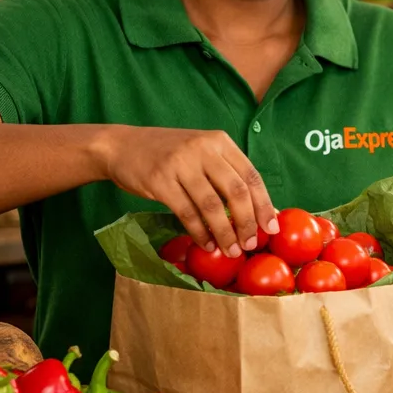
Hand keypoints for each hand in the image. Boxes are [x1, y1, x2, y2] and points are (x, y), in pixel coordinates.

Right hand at [92, 126, 278, 256]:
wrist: (121, 145)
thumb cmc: (167, 154)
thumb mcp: (200, 152)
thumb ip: (225, 173)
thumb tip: (257, 209)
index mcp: (219, 142)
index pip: (251, 175)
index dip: (264, 203)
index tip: (270, 227)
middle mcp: (203, 149)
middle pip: (235, 191)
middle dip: (247, 222)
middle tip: (251, 244)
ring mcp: (180, 163)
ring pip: (212, 205)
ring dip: (224, 233)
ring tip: (231, 250)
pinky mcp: (160, 180)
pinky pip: (186, 212)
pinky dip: (199, 232)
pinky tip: (206, 244)